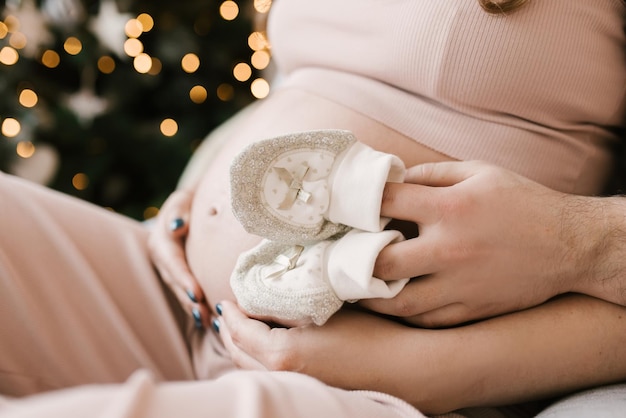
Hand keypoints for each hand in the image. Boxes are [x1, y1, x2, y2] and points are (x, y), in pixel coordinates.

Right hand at [148, 189, 209, 327]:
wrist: (188, 207)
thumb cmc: (189, 203)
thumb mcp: (181, 202)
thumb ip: (179, 212)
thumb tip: (177, 226)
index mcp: (161, 243)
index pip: (172, 263)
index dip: (183, 279)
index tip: (196, 294)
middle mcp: (162, 260)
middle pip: (176, 283)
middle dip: (189, 300)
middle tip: (205, 315)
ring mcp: (169, 270)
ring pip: (181, 292)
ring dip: (194, 309)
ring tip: (210, 323)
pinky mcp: (179, 276)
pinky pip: (188, 293)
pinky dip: (198, 306)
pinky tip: (212, 321)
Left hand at [214, 301, 441, 407]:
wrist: (408, 369)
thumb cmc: (372, 334)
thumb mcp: (326, 311)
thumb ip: (288, 306)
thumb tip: (261, 300)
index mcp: (282, 355)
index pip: (241, 331)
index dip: (232, 314)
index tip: (227, 299)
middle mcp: (282, 379)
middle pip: (239, 355)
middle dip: (230, 334)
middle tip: (227, 315)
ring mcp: (296, 391)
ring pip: (251, 372)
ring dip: (241, 351)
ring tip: (241, 332)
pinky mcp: (310, 396)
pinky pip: (269, 380)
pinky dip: (257, 365)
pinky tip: (265, 353)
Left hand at [362, 161, 599, 326]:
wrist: (571, 245)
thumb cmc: (523, 203)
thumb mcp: (479, 172)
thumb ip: (432, 173)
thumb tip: (394, 179)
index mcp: (450, 207)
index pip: (386, 203)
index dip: (361, 203)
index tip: (349, 208)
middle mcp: (450, 249)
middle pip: (381, 261)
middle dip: (355, 257)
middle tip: (343, 256)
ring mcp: (460, 284)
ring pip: (399, 302)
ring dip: (372, 295)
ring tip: (357, 286)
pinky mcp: (472, 308)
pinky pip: (427, 319)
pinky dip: (405, 312)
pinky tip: (394, 301)